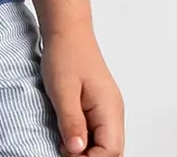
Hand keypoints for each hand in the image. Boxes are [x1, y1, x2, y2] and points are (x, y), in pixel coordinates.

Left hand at [40, 23, 124, 156]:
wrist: (67, 31)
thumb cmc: (66, 54)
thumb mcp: (62, 89)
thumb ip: (71, 121)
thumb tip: (76, 150)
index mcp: (109, 108)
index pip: (110, 150)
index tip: (68, 154)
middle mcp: (113, 112)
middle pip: (111, 150)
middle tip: (64, 150)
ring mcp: (107, 109)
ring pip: (104, 143)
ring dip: (87, 150)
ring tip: (64, 143)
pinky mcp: (98, 106)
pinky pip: (97, 132)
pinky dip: (84, 139)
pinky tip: (68, 135)